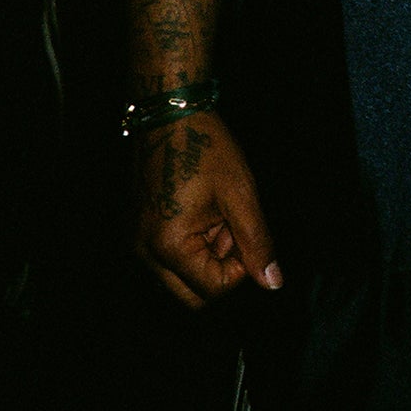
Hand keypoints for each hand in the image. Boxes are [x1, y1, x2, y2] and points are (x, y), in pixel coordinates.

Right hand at [134, 110, 282, 309]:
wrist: (171, 113)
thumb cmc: (207, 148)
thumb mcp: (241, 195)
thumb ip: (256, 243)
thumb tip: (272, 283)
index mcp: (168, 245)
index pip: (213, 290)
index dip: (239, 268)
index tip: (243, 232)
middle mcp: (145, 252)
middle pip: (192, 297)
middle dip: (220, 271)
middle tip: (231, 230)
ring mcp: (138, 243)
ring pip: (181, 280)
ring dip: (206, 259)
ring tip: (216, 216)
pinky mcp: (139, 232)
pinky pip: (169, 260)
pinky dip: (191, 247)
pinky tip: (203, 214)